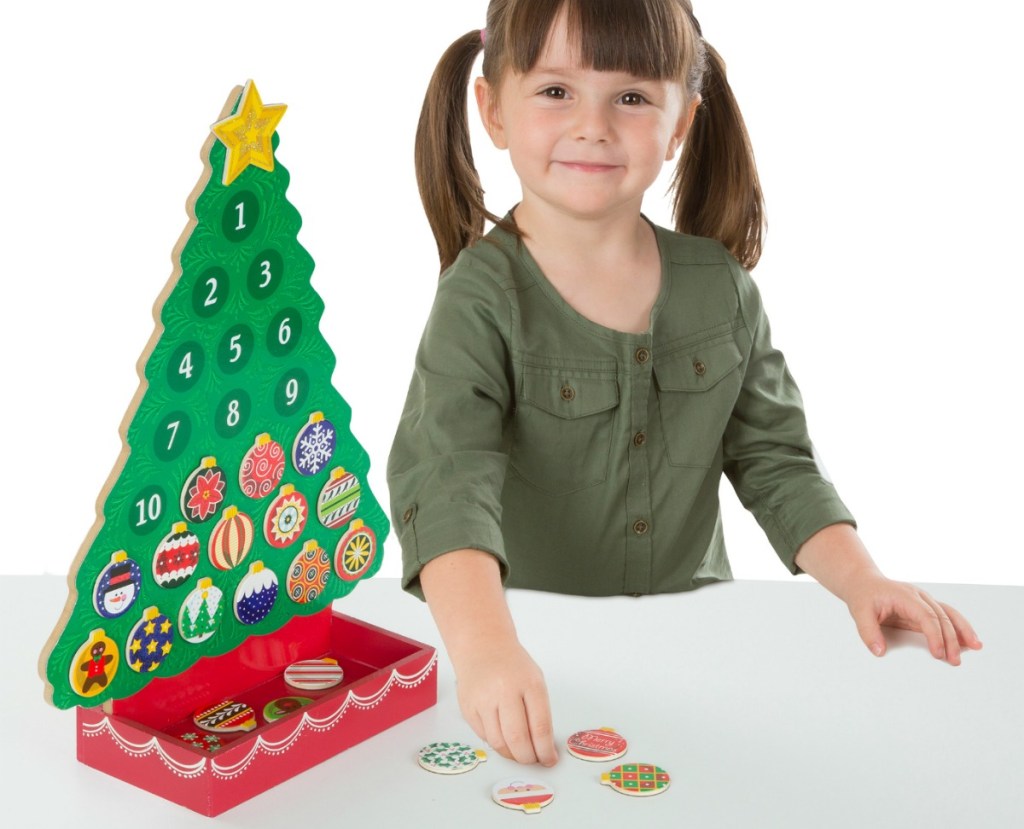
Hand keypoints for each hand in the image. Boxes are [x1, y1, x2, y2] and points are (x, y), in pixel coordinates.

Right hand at [453, 638, 557, 765]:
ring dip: (511, 754)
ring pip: (498, 743)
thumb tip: (542, 747)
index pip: (540, 727)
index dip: (546, 750)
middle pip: (518, 740)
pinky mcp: (468, 707)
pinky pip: (484, 736)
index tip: (549, 759)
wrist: (481, 647)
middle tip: (533, 760)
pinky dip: (496, 742)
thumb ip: (540, 712)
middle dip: (528, 758)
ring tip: (519, 752)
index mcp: (529, 684)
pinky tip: (503, 737)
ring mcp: (483, 700)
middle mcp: (504, 691)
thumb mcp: (535, 681)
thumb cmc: (513, 666)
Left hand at [841, 572, 982, 665]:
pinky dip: (959, 627)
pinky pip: (946, 616)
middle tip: (955, 660)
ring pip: (949, 614)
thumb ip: (868, 632)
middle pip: (942, 617)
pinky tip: (969, 639)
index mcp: (906, 596)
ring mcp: (924, 602)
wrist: (863, 582)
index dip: (935, 636)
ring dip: (963, 630)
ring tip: (976, 646)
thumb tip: (879, 651)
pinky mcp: (925, 608)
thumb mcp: (859, 612)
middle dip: (951, 639)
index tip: (938, 653)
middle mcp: (919, 597)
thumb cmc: (863, 594)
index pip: (927, 617)